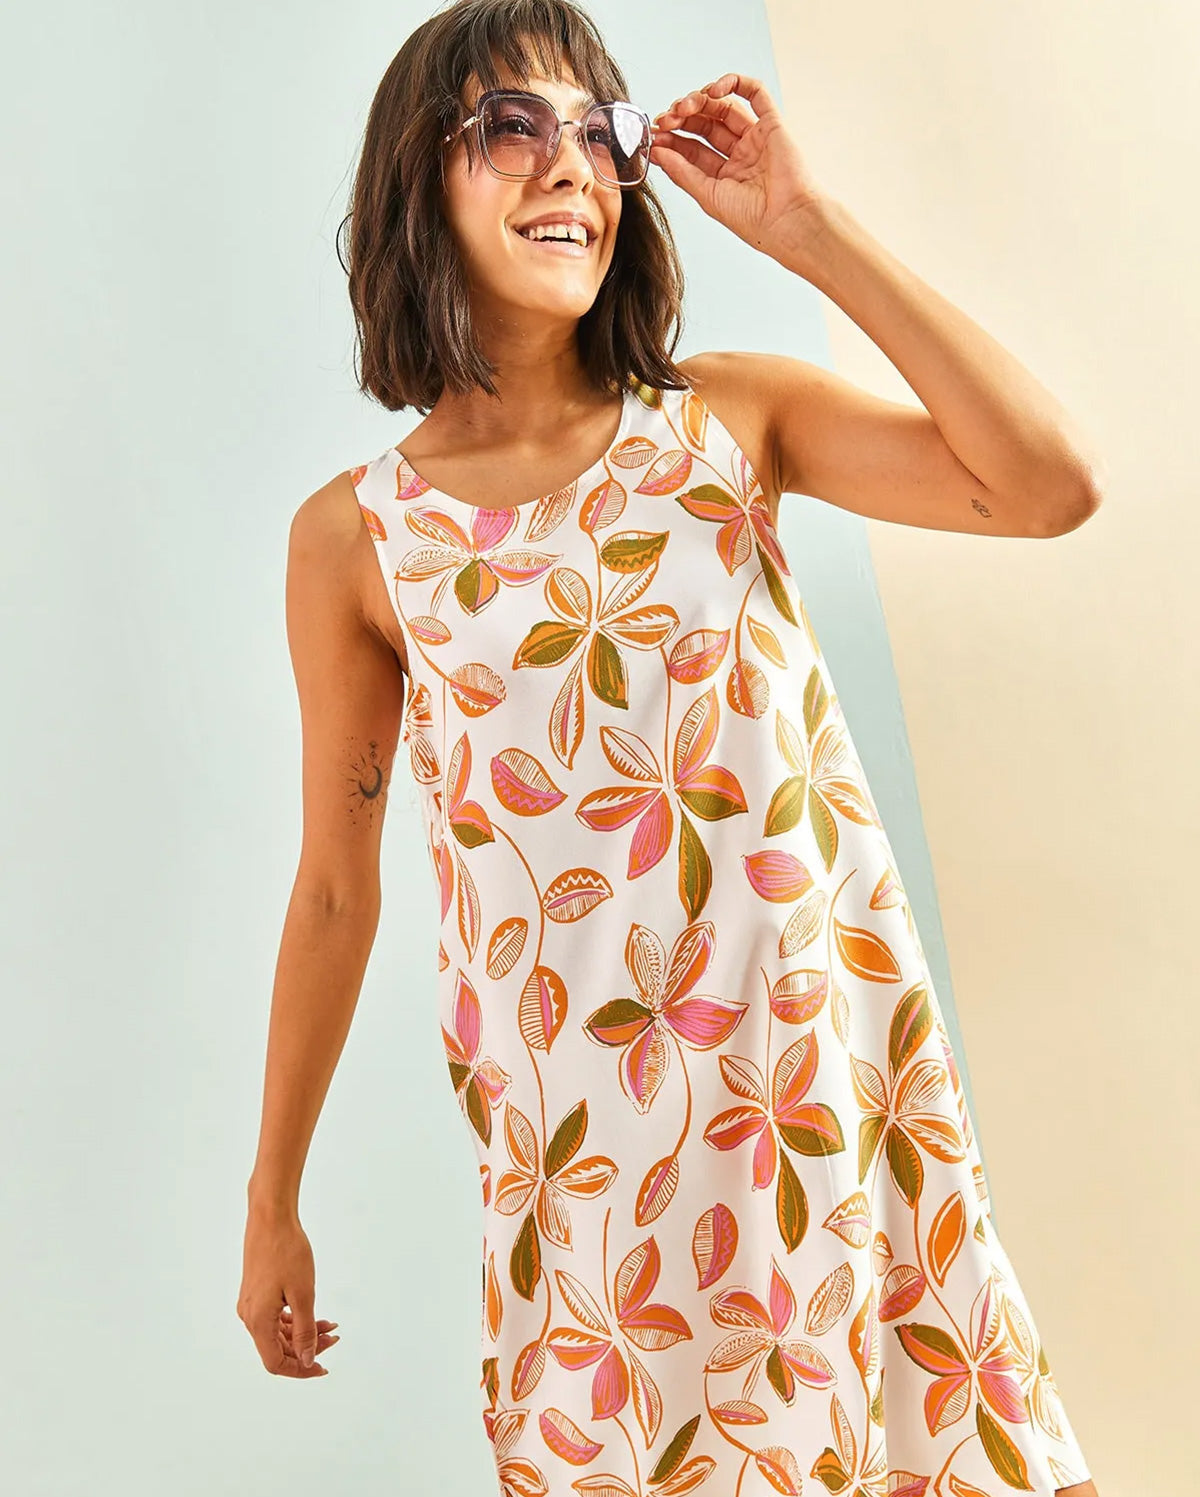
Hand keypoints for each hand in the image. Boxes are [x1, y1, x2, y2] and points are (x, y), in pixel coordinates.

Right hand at [237, 1208, 340, 1377]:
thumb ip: (305, 1331)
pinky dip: (295, 1320)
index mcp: (257, 1321)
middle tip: (334, 1338)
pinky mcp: (256, 1293)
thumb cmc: (287, 1252)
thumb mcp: (303, 1294)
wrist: (271, 1218)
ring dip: (303, 1334)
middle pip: (277, 1349)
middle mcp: (249, 1317)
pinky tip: (314, 1315)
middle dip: (306, 1349)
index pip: (276, 1363)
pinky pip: (275, 1317)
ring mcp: (251, 1304)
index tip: (324, 1366)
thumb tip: (307, 1361)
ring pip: (277, 1333)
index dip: (300, 1370)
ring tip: (330, 1326)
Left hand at [649, 73, 829, 259]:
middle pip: (706, 124)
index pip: (692, 148)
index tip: (654, 136)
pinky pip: (755, 92)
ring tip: (684, 107)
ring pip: (724, 106)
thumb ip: (681, 172)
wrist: (786, 220)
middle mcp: (740, 154)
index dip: (672, 139)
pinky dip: (733, 83)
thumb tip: (656, 153)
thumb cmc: (752, 219)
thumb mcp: (707, 195)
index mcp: (724, 175)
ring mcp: (756, 138)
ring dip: (700, 100)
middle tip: (666, 119)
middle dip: (683, 117)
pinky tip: (712, 91)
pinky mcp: (772, 123)